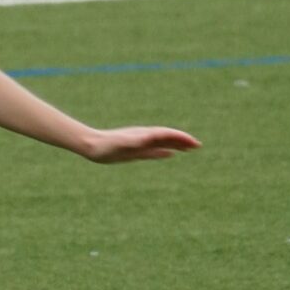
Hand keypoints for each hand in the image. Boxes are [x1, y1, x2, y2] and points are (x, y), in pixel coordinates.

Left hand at [80, 125, 199, 163]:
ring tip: (189, 149)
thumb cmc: (106, 146)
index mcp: (144, 135)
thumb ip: (136, 140)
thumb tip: (149, 136)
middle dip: (183, 140)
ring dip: (176, 144)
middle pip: (168, 137)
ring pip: (163, 143)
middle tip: (198, 146)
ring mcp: (140, 143)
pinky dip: (164, 151)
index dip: (181, 138)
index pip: (167, 134)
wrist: (91, 146)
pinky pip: (153, 150)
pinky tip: (170, 154)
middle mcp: (144, 137)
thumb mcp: (121, 143)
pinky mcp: (135, 150)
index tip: (194, 143)